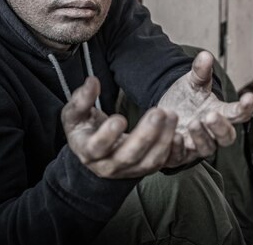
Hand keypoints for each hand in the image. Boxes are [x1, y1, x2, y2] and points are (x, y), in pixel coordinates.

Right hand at [61, 77, 183, 177]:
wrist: (93, 150)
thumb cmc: (84, 128)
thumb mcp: (75, 114)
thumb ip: (82, 99)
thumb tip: (92, 82)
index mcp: (88, 151)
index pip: (98, 147)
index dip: (108, 135)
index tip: (120, 118)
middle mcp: (108, 165)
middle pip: (129, 156)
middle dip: (145, 135)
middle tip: (158, 113)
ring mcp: (128, 170)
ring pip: (149, 161)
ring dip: (163, 139)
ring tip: (171, 116)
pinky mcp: (144, 169)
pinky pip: (160, 162)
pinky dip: (170, 147)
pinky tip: (177, 129)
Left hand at [157, 51, 252, 164]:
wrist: (165, 113)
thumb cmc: (187, 99)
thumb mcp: (193, 83)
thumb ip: (200, 72)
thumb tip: (205, 55)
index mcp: (220, 114)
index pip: (239, 113)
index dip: (246, 107)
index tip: (249, 97)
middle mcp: (212, 133)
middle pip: (227, 137)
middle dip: (220, 127)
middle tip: (211, 115)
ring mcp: (197, 145)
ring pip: (207, 148)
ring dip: (201, 137)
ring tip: (193, 123)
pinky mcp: (179, 154)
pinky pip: (181, 156)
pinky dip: (179, 148)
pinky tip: (174, 136)